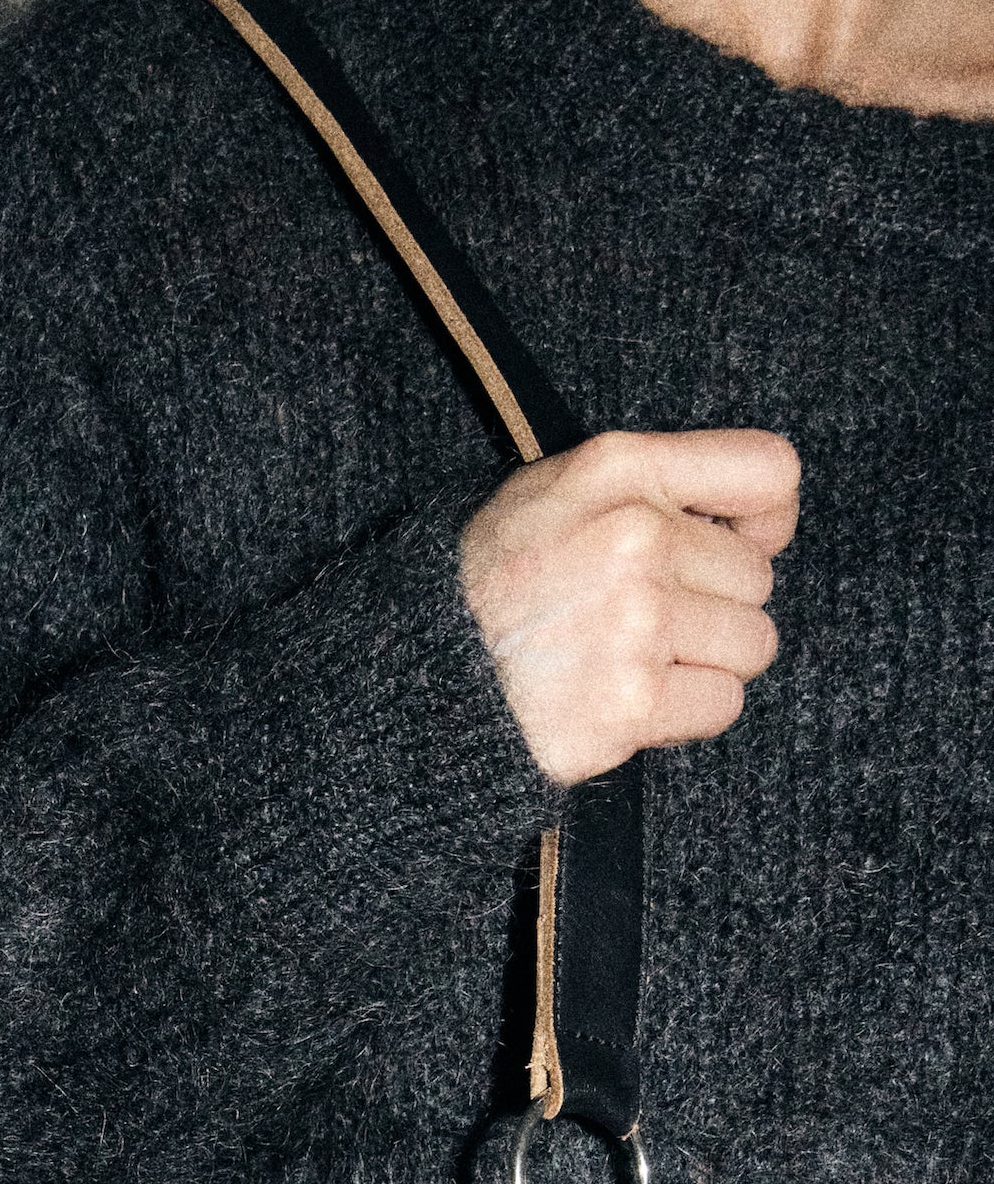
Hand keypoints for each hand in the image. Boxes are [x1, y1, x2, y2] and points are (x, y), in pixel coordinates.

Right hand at [458, 428, 800, 783]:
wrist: (416, 679)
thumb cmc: (490, 587)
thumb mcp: (554, 494)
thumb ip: (654, 485)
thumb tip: (766, 526)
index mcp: (617, 470)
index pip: (768, 472)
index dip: (765, 520)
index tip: (734, 547)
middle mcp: (633, 537)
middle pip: (756, 579)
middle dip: (709, 607)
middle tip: (636, 622)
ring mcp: (635, 621)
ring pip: (751, 645)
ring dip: (702, 664)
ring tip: (632, 662)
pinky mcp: (631, 701)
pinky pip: (723, 704)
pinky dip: (684, 714)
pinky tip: (628, 701)